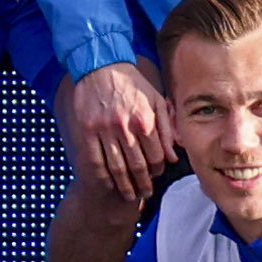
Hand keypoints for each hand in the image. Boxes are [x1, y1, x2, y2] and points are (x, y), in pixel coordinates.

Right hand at [61, 59, 170, 198]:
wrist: (101, 67)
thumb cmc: (132, 84)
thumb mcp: (156, 100)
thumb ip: (167, 128)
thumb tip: (174, 156)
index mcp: (145, 120)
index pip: (156, 156)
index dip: (158, 170)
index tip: (157, 175)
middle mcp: (126, 128)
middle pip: (138, 166)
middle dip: (144, 185)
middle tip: (146, 194)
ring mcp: (105, 131)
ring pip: (117, 168)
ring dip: (125, 186)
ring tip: (130, 195)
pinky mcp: (88, 131)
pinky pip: (96, 160)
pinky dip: (103, 176)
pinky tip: (109, 183)